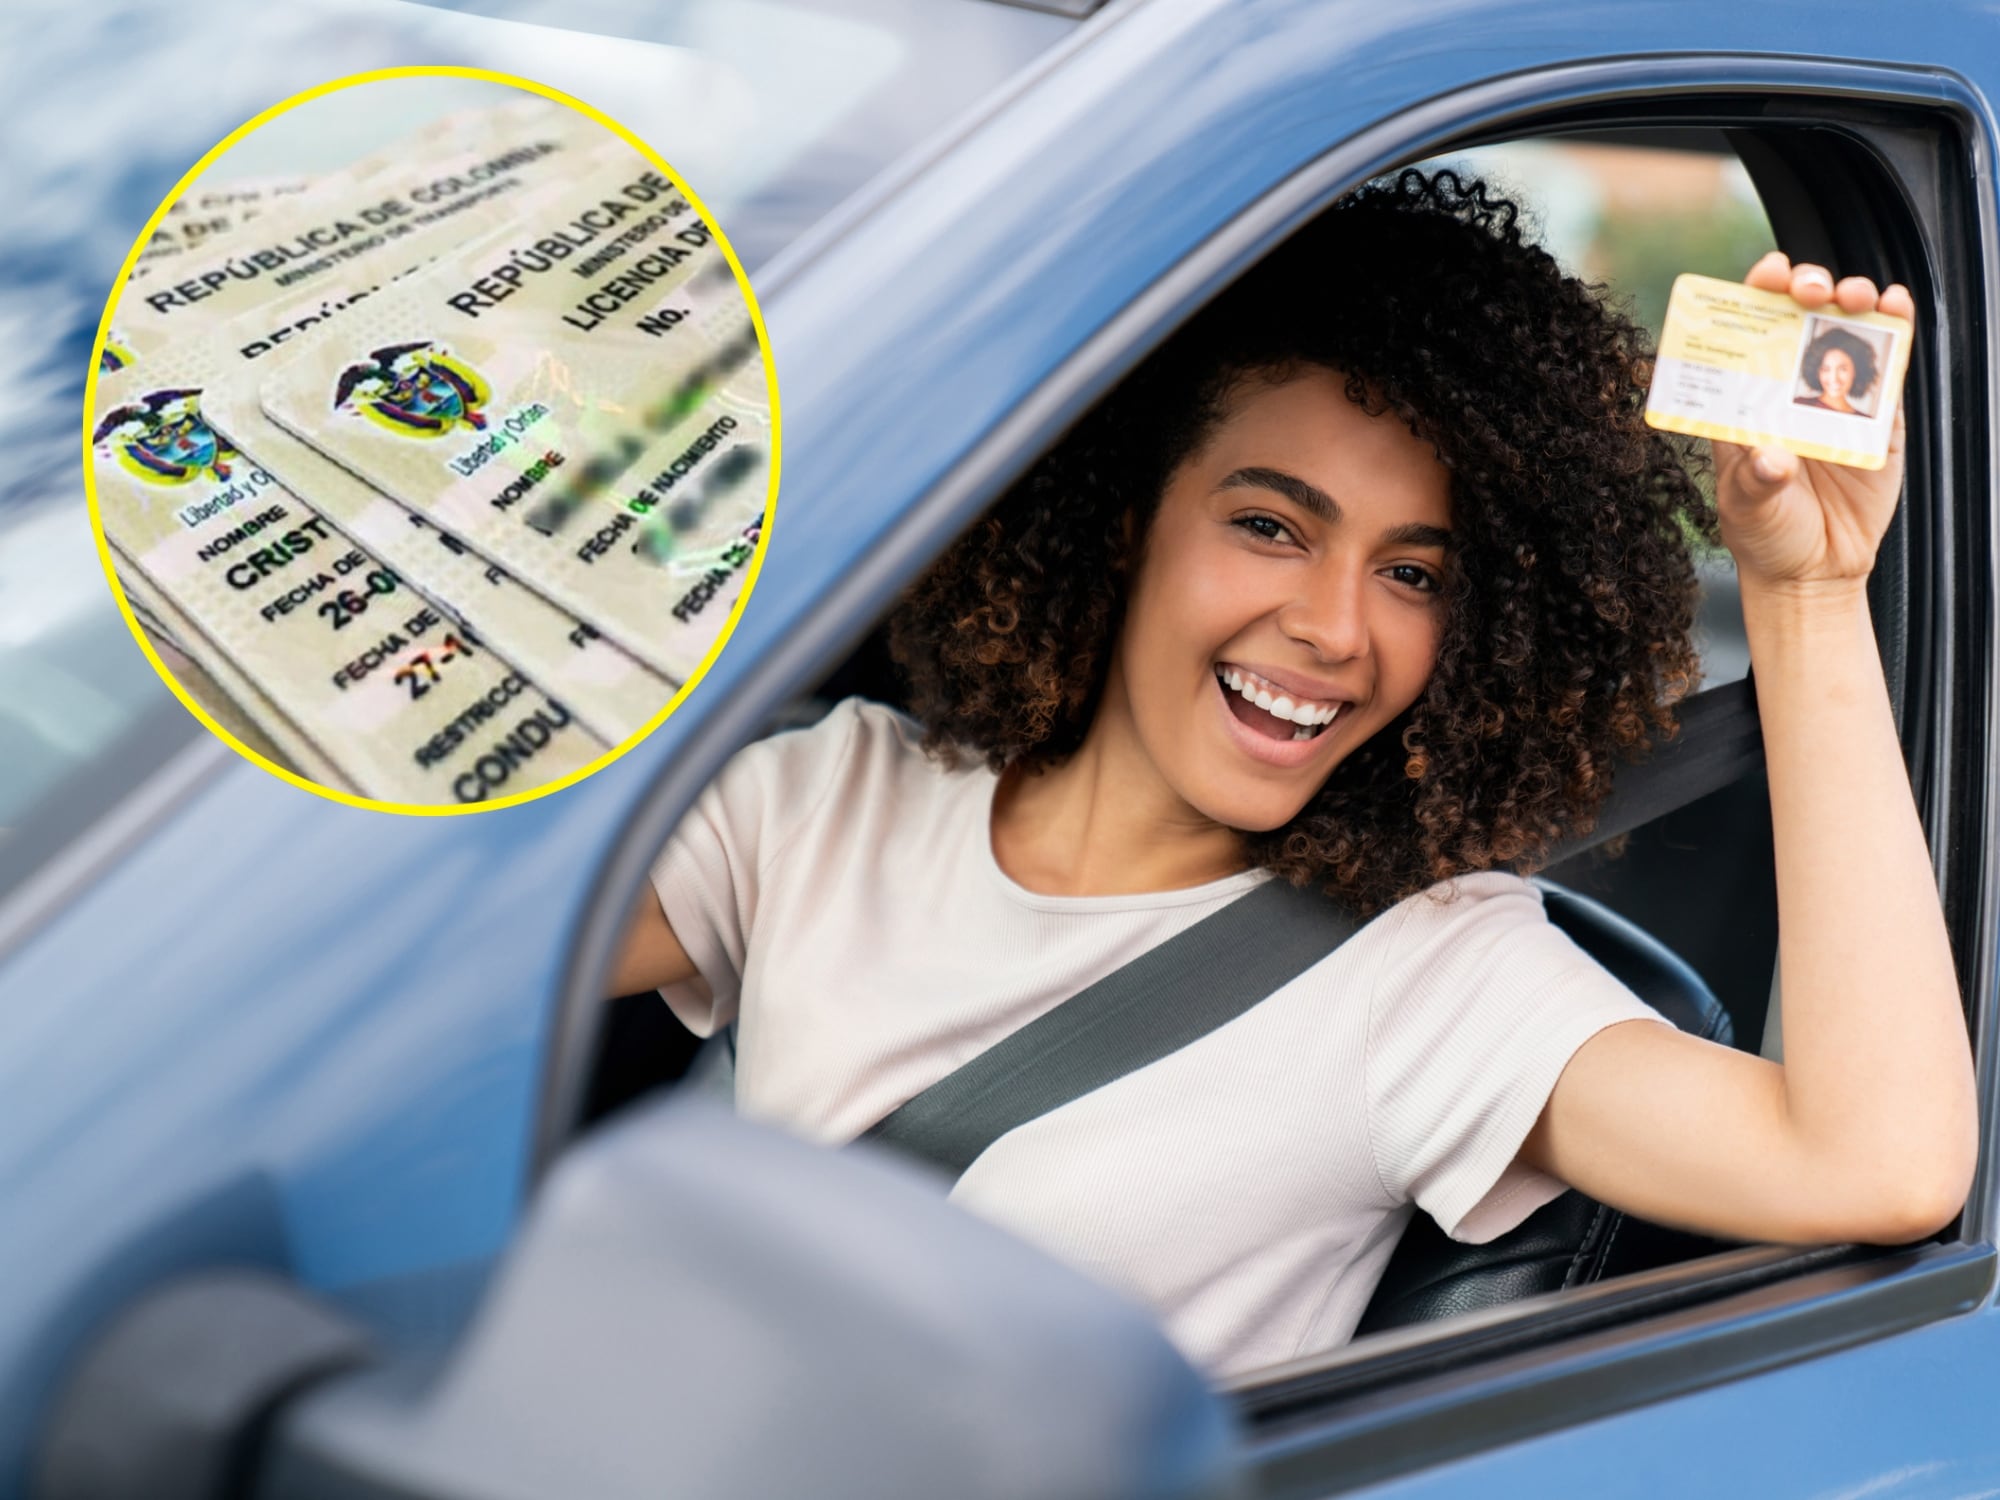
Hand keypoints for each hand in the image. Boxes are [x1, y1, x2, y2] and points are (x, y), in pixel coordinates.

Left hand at [1709, 252, 1914, 596]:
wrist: (1814, 572)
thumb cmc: (1766, 535)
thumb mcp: (1747, 507)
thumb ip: (1755, 480)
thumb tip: (1771, 456)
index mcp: (1747, 399)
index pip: (1749, 330)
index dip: (1757, 293)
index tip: (1766, 275)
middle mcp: (1790, 388)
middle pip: (1800, 316)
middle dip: (1807, 286)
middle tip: (1810, 288)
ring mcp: (1837, 397)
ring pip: (1847, 328)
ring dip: (1853, 297)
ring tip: (1853, 295)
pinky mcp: (1878, 416)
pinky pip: (1888, 363)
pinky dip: (1895, 327)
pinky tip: (1895, 305)